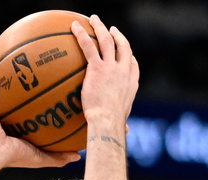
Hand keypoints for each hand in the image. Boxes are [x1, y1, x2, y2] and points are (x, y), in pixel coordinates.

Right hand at [0, 81, 79, 168]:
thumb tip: (78, 155)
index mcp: (15, 137)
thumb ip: (58, 157)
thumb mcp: (41, 158)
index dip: (37, 112)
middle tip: (34, 82)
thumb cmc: (16, 156)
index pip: (28, 122)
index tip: (49, 101)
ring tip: (14, 73)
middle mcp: (2, 127)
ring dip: (4, 88)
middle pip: (13, 108)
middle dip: (22, 96)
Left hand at [71, 15, 138, 133]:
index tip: (124, 52)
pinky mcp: (97, 68)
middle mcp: (124, 72)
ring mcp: (112, 67)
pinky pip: (88, 46)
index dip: (128, 56)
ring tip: (93, 19)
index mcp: (132, 84)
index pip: (132, 65)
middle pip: (123, 47)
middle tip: (111, 29)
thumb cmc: (112, 127)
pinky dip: (82, 34)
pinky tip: (74, 26)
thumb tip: (125, 132)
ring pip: (107, 41)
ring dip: (100, 28)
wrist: (107, 122)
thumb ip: (123, 124)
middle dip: (118, 36)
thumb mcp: (122, 124)